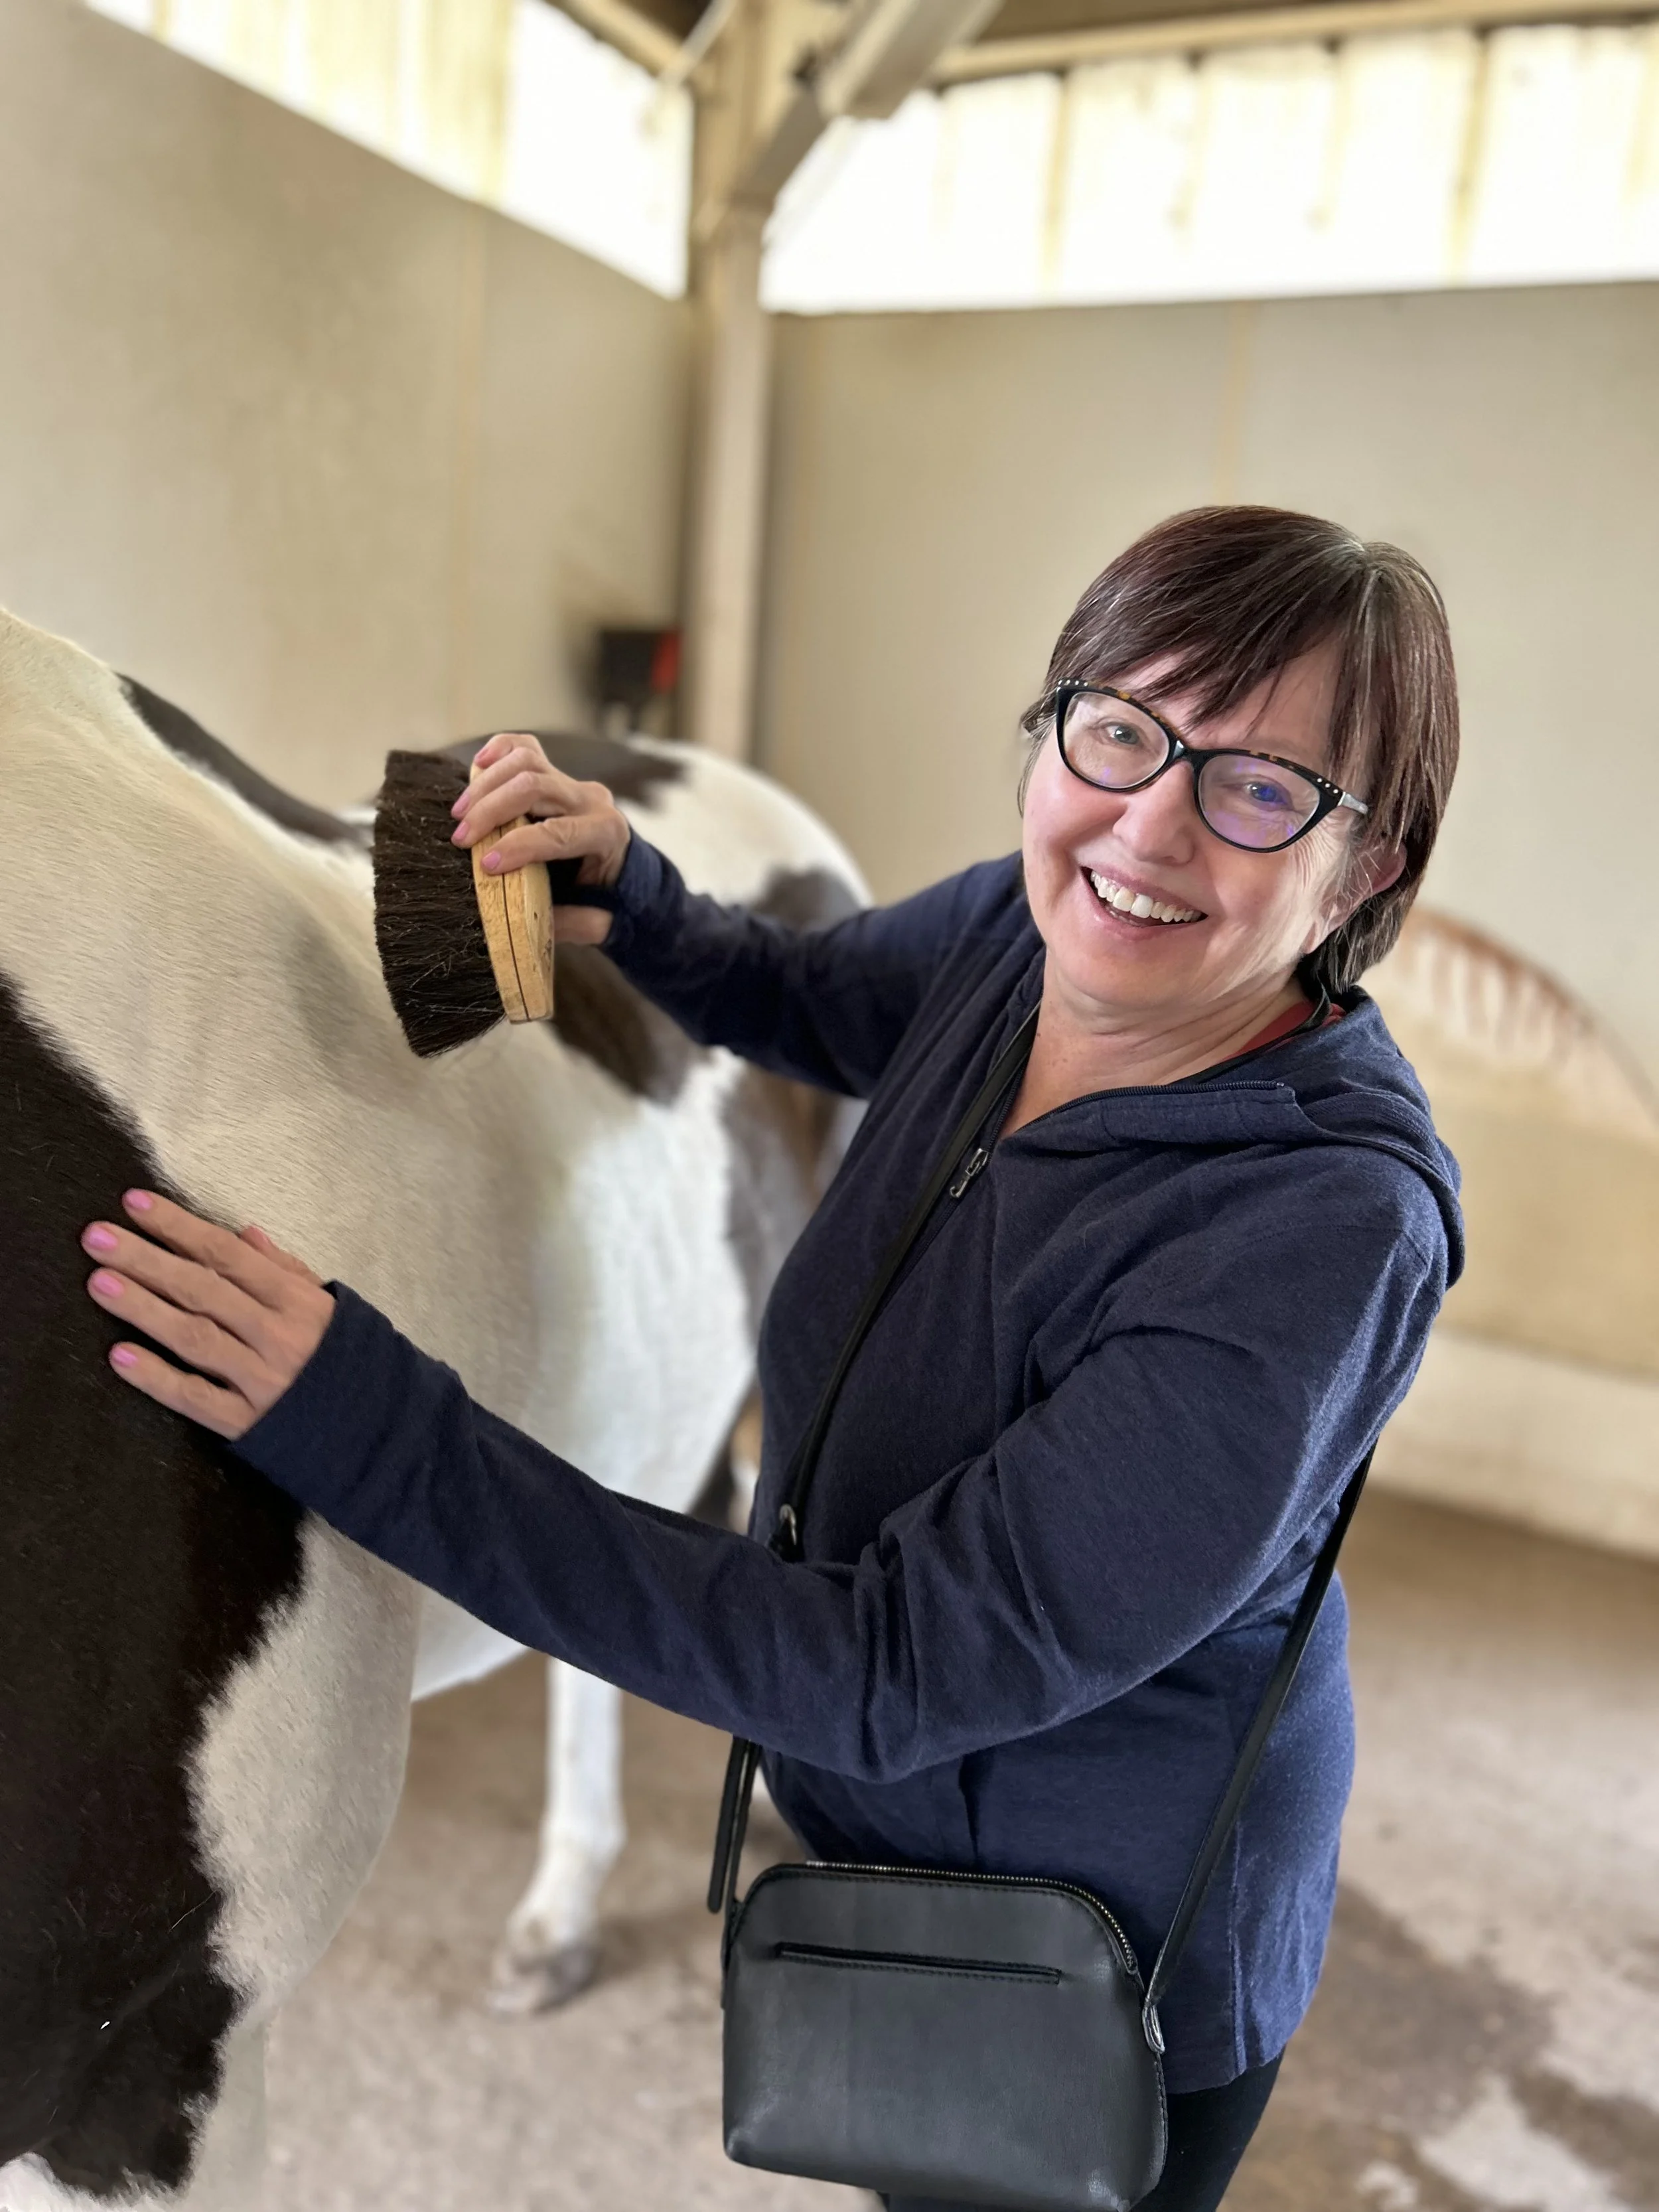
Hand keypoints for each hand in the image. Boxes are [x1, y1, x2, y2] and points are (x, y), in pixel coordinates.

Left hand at [83, 1192, 334, 1440]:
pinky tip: (119, 1357)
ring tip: (99, 1283)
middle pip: (203, 1290)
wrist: (379, 1427)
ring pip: (195, 1337)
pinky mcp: (248, 1423)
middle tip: (96, 1238)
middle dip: (147, 1259)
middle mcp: (278, 1335)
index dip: (179, 1227)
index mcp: (297, 1300)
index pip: (227, 1255)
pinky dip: (157, 1377)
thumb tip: (244, 1232)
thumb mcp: (326, 1304)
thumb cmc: (346, 1358)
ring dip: (143, 1308)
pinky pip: (197, 1397)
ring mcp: (262, 1380)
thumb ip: (285, 1268)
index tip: (134, 1204)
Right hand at [451, 733, 631, 947]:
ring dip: (487, 784)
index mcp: (606, 834)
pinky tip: (477, 765)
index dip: (517, 846)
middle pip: (535, 786)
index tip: (485, 866)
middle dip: (492, 811)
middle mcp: (591, 800)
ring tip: (460, 813)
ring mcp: (572, 783)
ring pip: (527, 760)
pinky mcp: (555, 773)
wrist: (622, 871)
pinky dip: (499, 749)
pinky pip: (526, 747)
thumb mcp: (598, 920)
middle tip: (461, 839)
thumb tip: (528, 920)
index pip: (557, 832)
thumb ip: (572, 922)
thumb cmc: (605, 899)